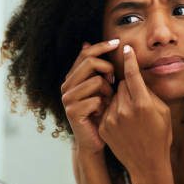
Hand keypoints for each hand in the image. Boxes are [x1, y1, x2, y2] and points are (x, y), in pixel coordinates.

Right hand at [61, 39, 119, 153]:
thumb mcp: (99, 88)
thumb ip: (95, 69)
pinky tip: (102, 113)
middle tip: (113, 81)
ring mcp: (67, 99)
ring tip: (107, 102)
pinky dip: (105, 106)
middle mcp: (66, 86)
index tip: (117, 43)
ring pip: (97, 81)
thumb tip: (85, 42)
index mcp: (72, 77)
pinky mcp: (72, 111)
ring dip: (108, 92)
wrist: (94, 141)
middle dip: (108, 69)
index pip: (85, 53)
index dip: (102, 46)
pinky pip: (97, 99)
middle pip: (90, 62)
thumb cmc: (101, 113)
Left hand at [98, 45, 172, 176]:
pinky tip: (123, 123)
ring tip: (131, 115)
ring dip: (120, 99)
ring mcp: (112, 119)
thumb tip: (136, 78)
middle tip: (137, 100)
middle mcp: (125, 110)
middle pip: (122, 84)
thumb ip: (148, 92)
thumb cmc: (160, 136)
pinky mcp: (103, 126)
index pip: (132, 74)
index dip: (129, 60)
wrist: (147, 164)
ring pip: (113, 96)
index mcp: (143, 104)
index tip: (126, 48)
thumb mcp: (162, 112)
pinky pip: (106, 108)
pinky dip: (113, 110)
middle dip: (128, 87)